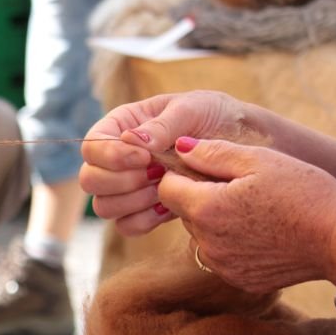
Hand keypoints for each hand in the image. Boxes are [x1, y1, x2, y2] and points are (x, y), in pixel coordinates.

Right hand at [80, 91, 250, 234]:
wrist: (244, 144)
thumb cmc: (216, 116)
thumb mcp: (193, 108)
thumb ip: (163, 125)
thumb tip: (132, 140)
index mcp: (121, 127)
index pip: (91, 147)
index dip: (111, 155)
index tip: (145, 156)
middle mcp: (116, 159)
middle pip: (90, 181)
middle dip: (122, 181)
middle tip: (157, 173)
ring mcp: (127, 188)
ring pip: (104, 207)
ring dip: (133, 201)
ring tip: (165, 187)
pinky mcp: (143, 211)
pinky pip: (126, 226)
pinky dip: (144, 221)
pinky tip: (167, 206)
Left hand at [158, 137, 335, 292]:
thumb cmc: (304, 193)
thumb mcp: (259, 160)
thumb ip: (212, 153)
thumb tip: (179, 147)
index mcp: (205, 209)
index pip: (166, 188)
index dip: (181, 174)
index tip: (205, 168)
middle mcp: (205, 243)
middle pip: (184, 212)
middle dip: (201, 197)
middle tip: (239, 187)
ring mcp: (221, 265)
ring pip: (201, 235)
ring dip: (216, 221)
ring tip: (254, 210)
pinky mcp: (237, 279)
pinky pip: (221, 256)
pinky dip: (232, 243)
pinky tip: (261, 233)